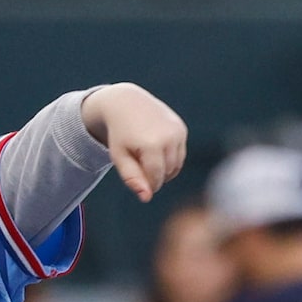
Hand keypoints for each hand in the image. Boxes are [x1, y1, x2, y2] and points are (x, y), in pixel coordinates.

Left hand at [80, 84, 188, 201]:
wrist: (126, 103)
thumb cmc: (120, 134)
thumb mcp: (120, 157)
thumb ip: (132, 178)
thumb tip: (146, 198)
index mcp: (151, 145)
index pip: (156, 178)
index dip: (147, 183)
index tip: (137, 177)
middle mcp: (168, 137)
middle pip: (168, 172)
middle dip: (155, 175)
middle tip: (140, 164)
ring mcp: (177, 131)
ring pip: (176, 165)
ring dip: (164, 168)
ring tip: (147, 159)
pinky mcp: (181, 128)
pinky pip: (180, 154)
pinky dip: (170, 157)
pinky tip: (156, 149)